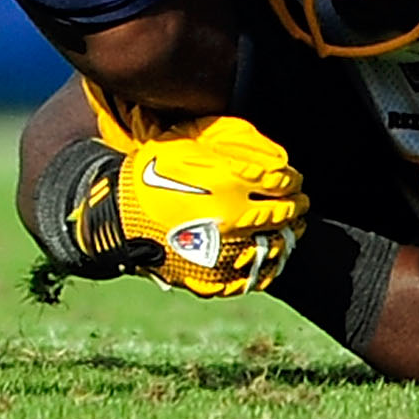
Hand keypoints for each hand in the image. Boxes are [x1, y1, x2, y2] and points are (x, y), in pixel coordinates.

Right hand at [81, 83, 308, 297]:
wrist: (118, 218)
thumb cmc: (150, 175)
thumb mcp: (183, 143)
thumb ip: (226, 141)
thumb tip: (268, 149)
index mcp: (228, 181)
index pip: (280, 181)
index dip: (292, 179)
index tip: (293, 179)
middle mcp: (233, 218)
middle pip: (283, 213)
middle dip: (296, 207)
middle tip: (299, 203)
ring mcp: (226, 251)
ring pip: (275, 246)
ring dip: (288, 236)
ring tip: (289, 229)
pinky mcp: (216, 277)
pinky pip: (256, 276)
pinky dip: (268, 266)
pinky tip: (270, 255)